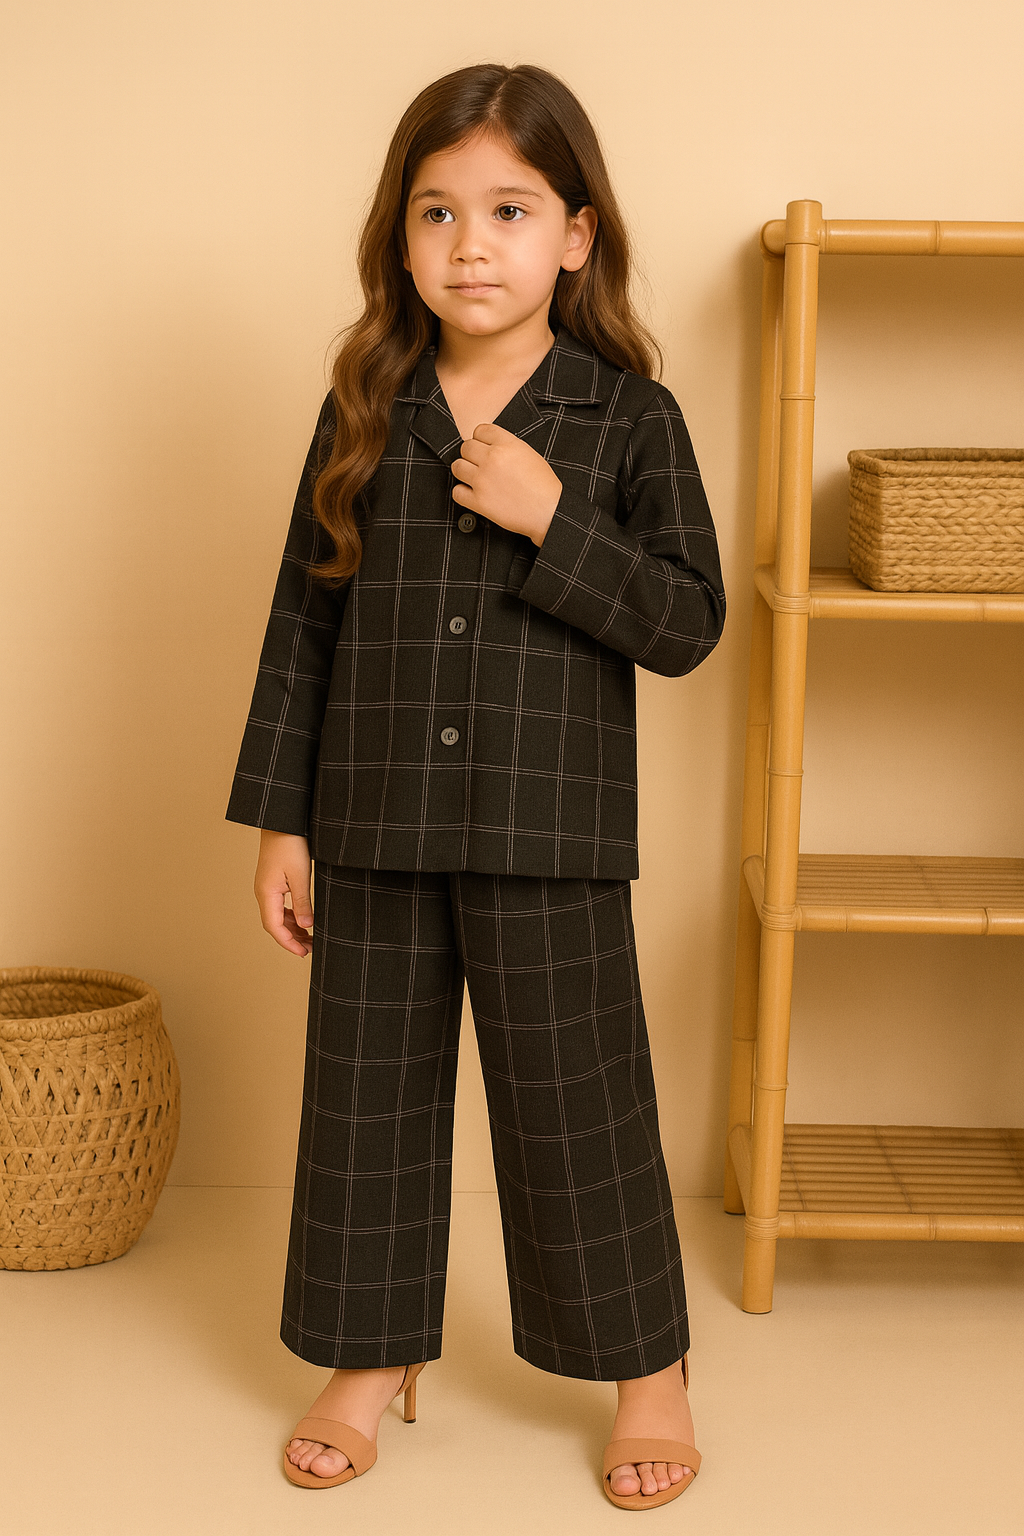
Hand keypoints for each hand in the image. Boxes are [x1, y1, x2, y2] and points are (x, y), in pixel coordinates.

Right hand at [254, 830, 313, 956]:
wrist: (282, 821)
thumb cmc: (290, 844)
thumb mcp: (300, 875)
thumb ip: (303, 903)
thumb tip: (306, 926)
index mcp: (267, 893)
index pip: (274, 927)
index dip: (288, 943)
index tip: (304, 953)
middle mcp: (263, 892)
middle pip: (274, 924)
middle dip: (291, 939)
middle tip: (310, 948)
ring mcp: (267, 887)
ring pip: (277, 916)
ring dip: (291, 928)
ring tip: (309, 937)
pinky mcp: (272, 880)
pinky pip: (279, 905)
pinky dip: (290, 916)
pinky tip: (302, 919)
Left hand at [451, 423, 561, 545]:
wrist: (549, 511)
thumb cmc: (544, 485)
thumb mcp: (529, 454)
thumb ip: (507, 446)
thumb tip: (488, 446)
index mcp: (507, 444)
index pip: (480, 430)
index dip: (481, 439)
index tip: (484, 448)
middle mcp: (492, 459)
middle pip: (466, 447)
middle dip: (472, 455)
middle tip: (480, 465)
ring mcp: (483, 480)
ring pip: (457, 467)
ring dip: (464, 472)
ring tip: (475, 478)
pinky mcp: (479, 501)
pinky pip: (457, 492)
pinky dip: (463, 493)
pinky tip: (473, 494)